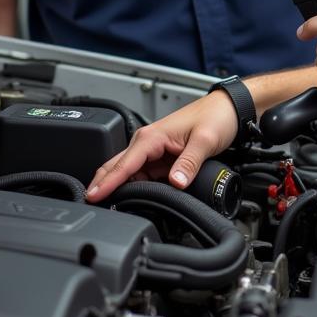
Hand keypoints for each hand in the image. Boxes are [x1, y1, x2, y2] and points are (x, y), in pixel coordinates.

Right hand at [85, 92, 237, 202]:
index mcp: (152, 136)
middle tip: (90, 204)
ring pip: (127, 173)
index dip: (107, 181)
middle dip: (102, 183)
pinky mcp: (161, 159)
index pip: (123, 163)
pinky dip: (131, 186)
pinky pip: (141, 175)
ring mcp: (153, 151)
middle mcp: (148, 142)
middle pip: (117, 166)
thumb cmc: (214, 117)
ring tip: (105, 206)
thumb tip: (175, 183)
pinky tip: (127, 198)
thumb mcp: (204, 141)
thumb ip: (189, 163)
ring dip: (116, 187)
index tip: (93, 196)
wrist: (227, 110)